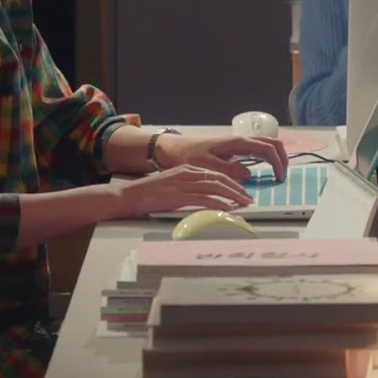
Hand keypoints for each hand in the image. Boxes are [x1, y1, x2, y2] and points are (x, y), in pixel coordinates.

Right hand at [111, 164, 252, 217]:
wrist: (129, 196)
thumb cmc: (150, 194)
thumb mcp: (173, 186)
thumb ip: (190, 189)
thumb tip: (208, 199)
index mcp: (187, 169)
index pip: (215, 174)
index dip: (231, 182)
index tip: (242, 191)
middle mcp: (187, 173)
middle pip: (218, 178)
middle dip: (236, 188)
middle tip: (248, 198)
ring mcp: (183, 184)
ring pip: (214, 187)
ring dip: (232, 196)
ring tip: (243, 203)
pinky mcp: (178, 196)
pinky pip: (203, 199)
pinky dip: (217, 203)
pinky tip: (227, 208)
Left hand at [158, 133, 288, 183]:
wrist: (174, 149)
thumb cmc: (188, 155)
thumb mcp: (206, 166)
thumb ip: (228, 170)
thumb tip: (249, 176)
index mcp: (237, 142)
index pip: (267, 148)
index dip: (278, 162)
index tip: (279, 178)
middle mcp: (241, 141)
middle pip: (272, 143)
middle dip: (282, 158)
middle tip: (282, 176)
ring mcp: (239, 144)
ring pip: (267, 146)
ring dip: (276, 158)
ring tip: (276, 175)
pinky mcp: (235, 150)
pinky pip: (258, 151)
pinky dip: (267, 159)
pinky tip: (264, 172)